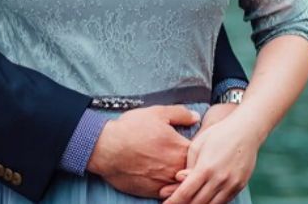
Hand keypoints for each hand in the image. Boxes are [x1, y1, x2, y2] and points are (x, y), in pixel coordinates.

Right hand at [86, 105, 200, 198]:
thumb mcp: (157, 113)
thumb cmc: (130, 129)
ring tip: (173, 170)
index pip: (202, 154)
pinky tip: (163, 179)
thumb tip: (196, 117)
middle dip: (192, 166)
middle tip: (186, 160)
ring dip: (180, 178)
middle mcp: (176, 168)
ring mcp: (165, 182)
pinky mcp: (152, 192)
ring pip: (181, 184)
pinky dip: (168, 187)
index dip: (201, 150)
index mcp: (181, 149)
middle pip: (194, 171)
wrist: (106, 148)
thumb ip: (180, 114)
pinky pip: (167, 192)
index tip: (197, 148)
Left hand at [159, 112, 262, 203]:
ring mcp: (231, 184)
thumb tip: (178, 179)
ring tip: (188, 203)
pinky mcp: (239, 186)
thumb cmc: (217, 135)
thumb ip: (188, 165)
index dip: (173, 201)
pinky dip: (212, 203)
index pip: (185, 192)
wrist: (245, 131)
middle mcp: (219, 179)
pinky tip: (204, 200)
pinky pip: (223, 201)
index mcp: (205, 168)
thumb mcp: (197, 145)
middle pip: (197, 202)